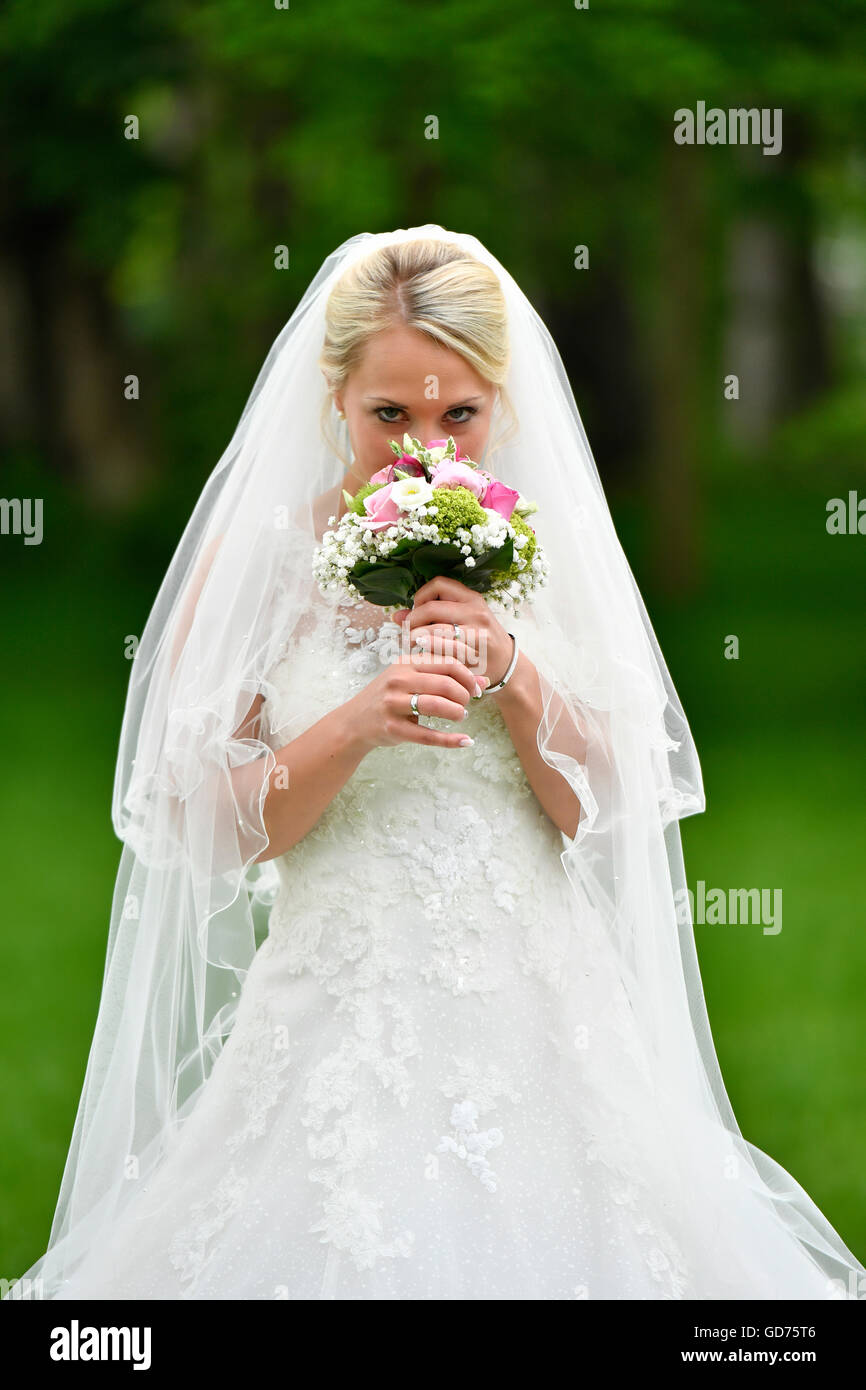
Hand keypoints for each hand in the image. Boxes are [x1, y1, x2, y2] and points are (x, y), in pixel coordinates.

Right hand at [343, 642, 489, 752]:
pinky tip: (465, 741)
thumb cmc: (389, 698)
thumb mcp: (412, 681)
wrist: (354, 722)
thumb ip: (445, 677)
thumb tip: (484, 681)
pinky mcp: (392, 728)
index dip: (468, 676)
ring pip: (436, 706)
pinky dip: (450, 740)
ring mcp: (393, 704)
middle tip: (467, 704)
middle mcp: (398, 680)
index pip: (447, 663)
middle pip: (444, 684)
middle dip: (463, 695)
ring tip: (461, 716)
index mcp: (405, 664)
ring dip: (457, 713)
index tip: (476, 689)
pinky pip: (427, 735)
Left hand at [393, 576, 513, 687]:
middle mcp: (475, 610)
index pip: (438, 584)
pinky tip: (425, 655)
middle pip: (432, 608)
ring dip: (416, 637)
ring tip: (411, 644)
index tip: (416, 610)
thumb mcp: (462, 620)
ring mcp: (477, 631)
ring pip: (435, 629)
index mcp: (471, 598)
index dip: (421, 595)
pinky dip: (429, 651)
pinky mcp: (475, 651)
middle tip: (407, 632)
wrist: (507, 663)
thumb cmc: (479, 640)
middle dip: (413, 620)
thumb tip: (397, 616)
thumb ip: (432, 615)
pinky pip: (444, 649)